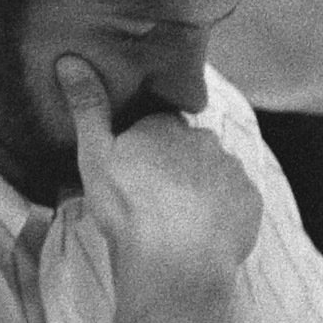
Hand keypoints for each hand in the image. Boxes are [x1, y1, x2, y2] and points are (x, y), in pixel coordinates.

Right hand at [56, 55, 260, 307]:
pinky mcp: (251, 201)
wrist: (174, 263)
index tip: (137, 175)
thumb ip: (88, 109)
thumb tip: (70, 60)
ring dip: (203, 190)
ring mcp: (232, 170)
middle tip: (157, 202)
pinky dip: (224, 213)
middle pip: (190, 149)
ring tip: (182, 223)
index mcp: (166, 127)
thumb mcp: (96, 157)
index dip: (148, 150)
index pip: (159, 128)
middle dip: (178, 167)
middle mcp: (205, 140)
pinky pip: (237, 201)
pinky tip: (205, 234)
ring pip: (216, 174)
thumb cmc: (128, 210)